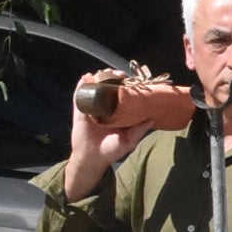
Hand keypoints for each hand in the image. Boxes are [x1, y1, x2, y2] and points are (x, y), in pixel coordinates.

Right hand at [66, 68, 152, 195]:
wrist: (93, 158)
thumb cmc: (112, 150)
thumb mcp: (129, 141)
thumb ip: (140, 130)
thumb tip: (152, 119)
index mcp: (118, 112)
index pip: (122, 94)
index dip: (126, 84)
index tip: (130, 78)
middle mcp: (105, 108)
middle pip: (109, 87)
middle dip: (113, 77)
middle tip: (118, 74)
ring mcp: (92, 108)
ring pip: (95, 88)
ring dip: (98, 78)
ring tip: (104, 73)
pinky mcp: (80, 111)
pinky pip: (79, 96)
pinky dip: (82, 86)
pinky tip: (86, 78)